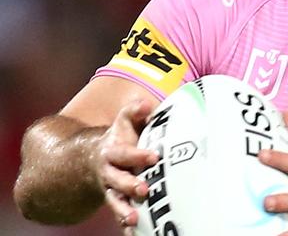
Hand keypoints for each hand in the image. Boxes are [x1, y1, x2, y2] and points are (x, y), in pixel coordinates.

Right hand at [91, 100, 158, 230]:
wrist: (93, 159)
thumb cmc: (120, 137)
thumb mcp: (124, 122)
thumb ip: (134, 112)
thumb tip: (146, 104)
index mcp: (113, 152)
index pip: (124, 153)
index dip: (137, 155)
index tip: (154, 157)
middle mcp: (109, 172)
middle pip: (118, 180)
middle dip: (130, 185)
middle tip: (144, 189)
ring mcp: (111, 189)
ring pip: (116, 201)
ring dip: (124, 210)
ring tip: (134, 219)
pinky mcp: (117, 202)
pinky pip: (120, 215)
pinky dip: (126, 225)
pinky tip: (136, 233)